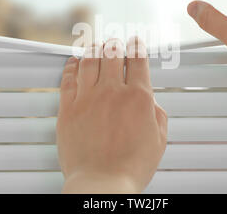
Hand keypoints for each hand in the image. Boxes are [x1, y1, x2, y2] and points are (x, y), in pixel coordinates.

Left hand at [56, 37, 167, 192]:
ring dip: (94, 49)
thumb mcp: (159, 139)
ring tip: (95, 45)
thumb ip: (157, 113)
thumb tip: (150, 101)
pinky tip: (74, 62)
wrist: (102, 183)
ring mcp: (88, 98)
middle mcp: (112, 92)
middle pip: (112, 54)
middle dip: (115, 44)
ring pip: (89, 61)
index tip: (135, 42)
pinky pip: (68, 79)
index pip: (137, 60)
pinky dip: (71, 66)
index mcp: (138, 97)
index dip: (136, 46)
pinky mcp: (68, 108)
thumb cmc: (130, 167)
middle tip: (114, 42)